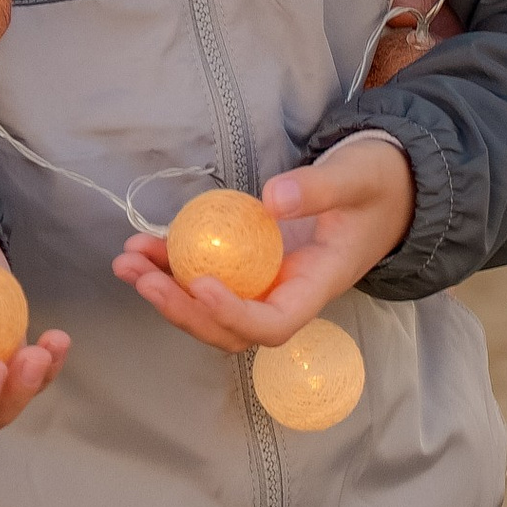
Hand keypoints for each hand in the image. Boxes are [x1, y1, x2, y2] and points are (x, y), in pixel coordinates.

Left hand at [115, 134, 416, 351]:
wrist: (380, 189)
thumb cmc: (373, 185)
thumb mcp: (354, 178)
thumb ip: (318, 188)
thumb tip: (271, 199)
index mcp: (317, 286)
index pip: (274, 323)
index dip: (235, 314)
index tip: (202, 284)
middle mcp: (287, 295)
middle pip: (230, 328)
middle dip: (183, 311)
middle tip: (142, 278)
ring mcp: (265, 283)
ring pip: (211, 307)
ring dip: (166, 290)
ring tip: (126, 262)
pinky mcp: (248, 264)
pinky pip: (207, 274)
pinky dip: (171, 265)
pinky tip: (141, 246)